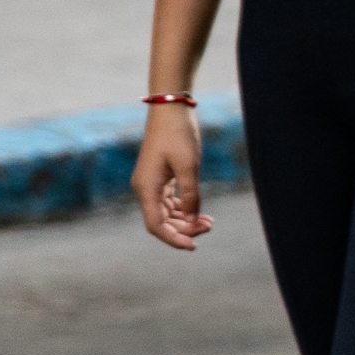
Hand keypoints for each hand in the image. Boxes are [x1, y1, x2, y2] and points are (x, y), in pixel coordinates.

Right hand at [132, 105, 211, 250]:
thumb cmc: (178, 134)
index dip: (174, 238)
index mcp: (146, 188)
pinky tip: (200, 211)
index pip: (156, 225)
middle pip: (162, 221)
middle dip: (184, 228)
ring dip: (186, 219)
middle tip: (209, 227)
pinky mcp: (160, 177)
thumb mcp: (188, 165)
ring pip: (167, 213)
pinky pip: (170, 201)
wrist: (170, 108)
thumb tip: (193, 219)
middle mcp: (145, 188)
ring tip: (209, 222)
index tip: (194, 245)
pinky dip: (184, 208)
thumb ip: (191, 194)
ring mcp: (151, 183)